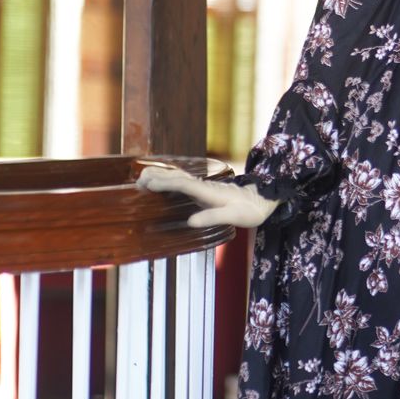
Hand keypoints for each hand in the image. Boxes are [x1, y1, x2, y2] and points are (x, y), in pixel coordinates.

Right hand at [135, 163, 279, 228]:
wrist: (261, 201)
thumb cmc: (249, 210)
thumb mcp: (235, 216)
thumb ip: (213, 217)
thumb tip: (190, 222)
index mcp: (209, 191)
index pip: (183, 184)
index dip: (165, 183)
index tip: (148, 184)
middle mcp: (204, 186)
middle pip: (176, 177)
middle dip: (157, 177)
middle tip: (137, 181)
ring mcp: (203, 187)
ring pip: (178, 177)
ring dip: (160, 176)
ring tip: (142, 179)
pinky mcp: (204, 190)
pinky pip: (182, 182)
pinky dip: (168, 180)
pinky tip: (160, 183)